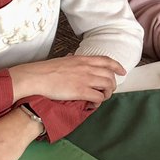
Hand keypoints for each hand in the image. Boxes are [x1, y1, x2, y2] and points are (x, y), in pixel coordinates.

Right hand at [8, 55, 124, 103]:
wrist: (37, 77)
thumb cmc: (46, 70)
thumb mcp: (63, 59)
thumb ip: (71, 59)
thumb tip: (72, 56)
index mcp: (82, 59)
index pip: (106, 61)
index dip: (117, 66)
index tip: (122, 72)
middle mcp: (87, 68)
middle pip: (110, 76)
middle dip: (112, 85)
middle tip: (107, 91)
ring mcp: (85, 79)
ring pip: (107, 87)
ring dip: (106, 94)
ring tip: (99, 98)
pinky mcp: (81, 91)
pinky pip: (98, 97)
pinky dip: (98, 102)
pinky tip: (92, 104)